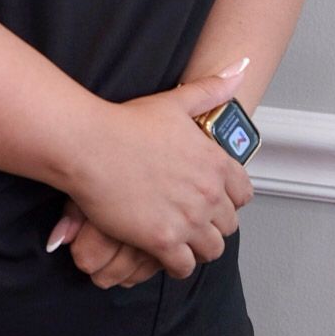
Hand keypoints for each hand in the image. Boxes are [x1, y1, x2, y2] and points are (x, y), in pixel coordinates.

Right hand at [52, 65, 255, 281]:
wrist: (91, 145)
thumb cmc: (127, 122)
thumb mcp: (175, 101)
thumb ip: (212, 89)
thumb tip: (241, 69)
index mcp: (214, 162)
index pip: (243, 193)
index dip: (230, 198)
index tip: (214, 199)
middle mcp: (208, 193)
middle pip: (229, 225)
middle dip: (213, 224)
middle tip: (193, 220)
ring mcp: (188, 219)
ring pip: (212, 249)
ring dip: (199, 246)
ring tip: (181, 239)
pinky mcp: (163, 240)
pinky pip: (185, 266)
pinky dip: (178, 264)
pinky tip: (163, 253)